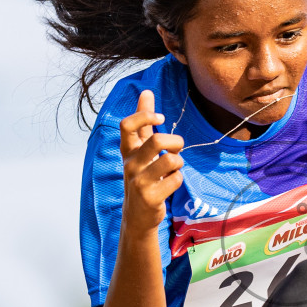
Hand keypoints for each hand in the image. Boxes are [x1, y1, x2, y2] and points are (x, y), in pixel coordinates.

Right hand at [119, 89, 184, 233]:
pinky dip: (178, 179)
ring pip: (171, 160)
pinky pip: (176, 179)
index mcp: (128, 150)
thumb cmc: (142, 176)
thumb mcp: (139, 149)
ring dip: (179, 162)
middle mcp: (130, 164)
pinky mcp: (150, 197)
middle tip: (177, 148)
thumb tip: (146, 91)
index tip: (161, 117)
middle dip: (176, 141)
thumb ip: (143, 122)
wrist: (137, 215)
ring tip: (173, 168)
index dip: (145, 115)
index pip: (127, 125)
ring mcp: (139, 181)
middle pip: (157, 141)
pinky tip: (170, 184)